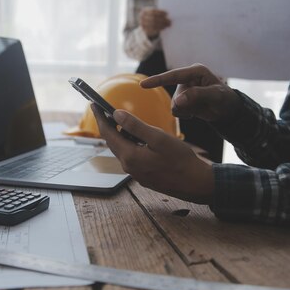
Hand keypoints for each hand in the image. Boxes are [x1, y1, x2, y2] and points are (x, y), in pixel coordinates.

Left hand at [91, 104, 213, 203]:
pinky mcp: (144, 176)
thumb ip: (135, 126)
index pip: (108, 134)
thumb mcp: (158, 138)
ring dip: (120, 135)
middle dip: (108, 126)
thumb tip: (116, 115)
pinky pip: (131, 157)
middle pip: (112, 143)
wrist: (195, 184)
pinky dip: (130, 145)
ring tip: (123, 122)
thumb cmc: (180, 160)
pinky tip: (138, 139)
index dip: (100, 118)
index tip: (94, 105)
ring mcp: (136, 173)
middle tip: (105, 110)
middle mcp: (129, 167)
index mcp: (130, 157)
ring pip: (122, 150)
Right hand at [139, 7, 170, 38]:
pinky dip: (160, 29)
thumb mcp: (154, 13)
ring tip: (168, 24)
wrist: (146, 24)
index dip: (160, 12)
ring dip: (162, 25)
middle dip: (162, 19)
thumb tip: (168, 14)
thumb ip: (159, 12)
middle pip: (154, 18)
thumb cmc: (153, 16)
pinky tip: (165, 28)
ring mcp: (143, 25)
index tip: (167, 13)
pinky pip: (153, 30)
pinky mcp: (145, 30)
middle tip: (170, 20)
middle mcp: (142, 18)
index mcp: (144, 11)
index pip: (153, 11)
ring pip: (154, 25)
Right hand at [140, 63, 240, 122]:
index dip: (158, 80)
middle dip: (186, 105)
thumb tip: (178, 101)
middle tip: (202, 106)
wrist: (227, 110)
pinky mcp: (182, 100)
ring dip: (186, 111)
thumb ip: (197, 96)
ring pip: (174, 105)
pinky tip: (195, 112)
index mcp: (196, 71)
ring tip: (200, 109)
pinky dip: (185, 114)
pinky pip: (176, 110)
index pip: (174, 75)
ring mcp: (183, 89)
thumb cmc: (225, 99)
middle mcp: (187, 78)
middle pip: (175, 96)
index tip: (143, 85)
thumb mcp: (215, 96)